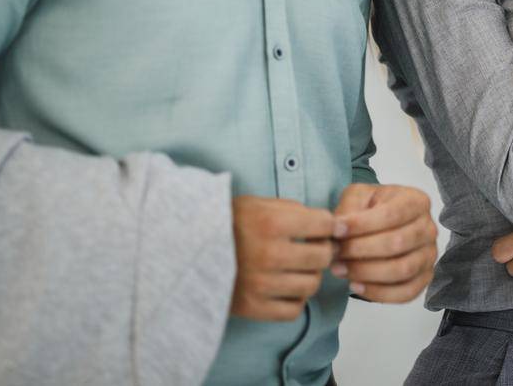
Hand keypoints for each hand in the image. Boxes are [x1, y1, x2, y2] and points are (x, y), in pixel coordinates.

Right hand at [230, 196, 336, 321]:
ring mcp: (260, 284)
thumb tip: (329, 223)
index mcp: (271, 223)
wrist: (183, 250)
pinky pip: (293, 310)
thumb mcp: (256, 203)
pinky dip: (295, 299)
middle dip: (322, 250)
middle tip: (313, 248)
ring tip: (298, 268)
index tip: (325, 228)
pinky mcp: (251, 307)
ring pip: (311, 284)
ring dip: (310, 276)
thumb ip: (293, 210)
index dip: (329, 225)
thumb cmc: (226, 223)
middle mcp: (268, 254)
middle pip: (322, 256)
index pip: (325, 225)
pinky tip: (286, 287)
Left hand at [331, 184, 437, 302]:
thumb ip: (349, 208)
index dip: (362, 224)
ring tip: (340, 269)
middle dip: (360, 250)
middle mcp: (428, 228)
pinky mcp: (424, 278)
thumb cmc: (372, 210)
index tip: (337, 230)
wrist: (381, 226)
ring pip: (402, 270)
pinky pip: (405, 293)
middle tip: (335, 253)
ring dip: (366, 272)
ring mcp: (429, 255)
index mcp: (416, 201)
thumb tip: (337, 228)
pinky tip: (356, 285)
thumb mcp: (358, 196)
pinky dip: (378, 293)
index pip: (392, 214)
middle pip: (397, 243)